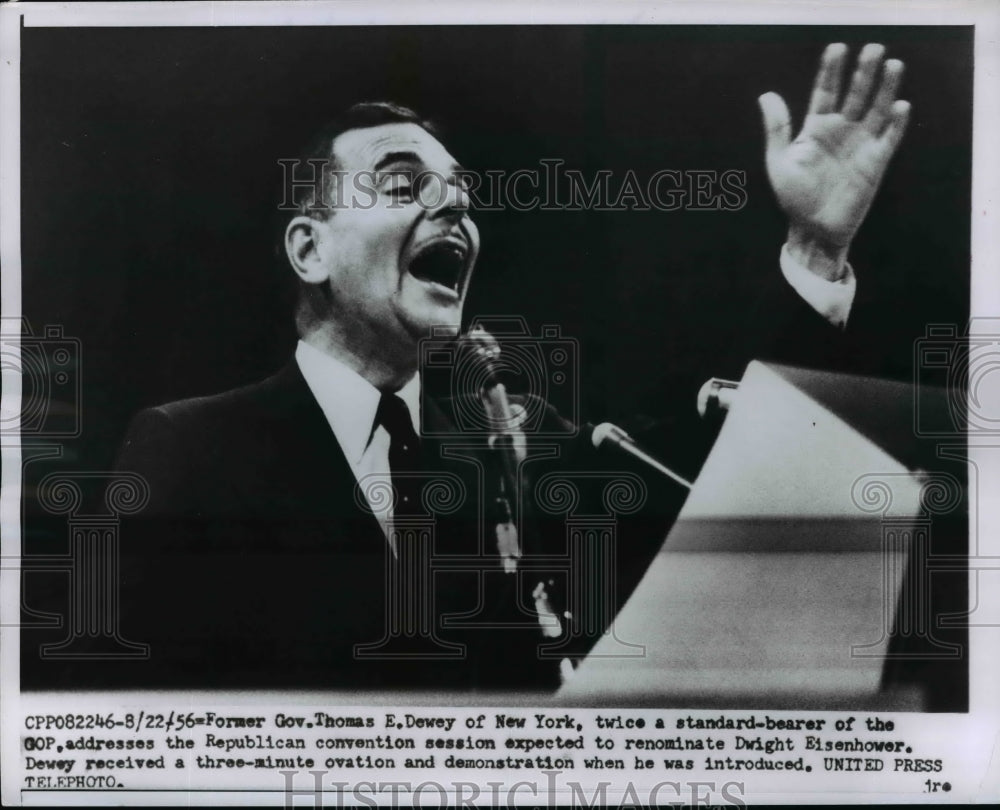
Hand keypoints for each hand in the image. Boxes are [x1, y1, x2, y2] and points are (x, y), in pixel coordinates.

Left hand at [758, 43, 910, 279]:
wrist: (813, 229)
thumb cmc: (794, 198)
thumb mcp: (779, 162)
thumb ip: (777, 129)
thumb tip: (766, 95)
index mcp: (815, 128)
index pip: (825, 91)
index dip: (831, 71)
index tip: (837, 48)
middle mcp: (841, 131)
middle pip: (855, 93)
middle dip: (864, 72)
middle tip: (873, 48)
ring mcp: (860, 144)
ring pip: (876, 109)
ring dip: (885, 88)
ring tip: (892, 64)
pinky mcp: (876, 162)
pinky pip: (889, 138)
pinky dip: (895, 123)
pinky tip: (899, 105)